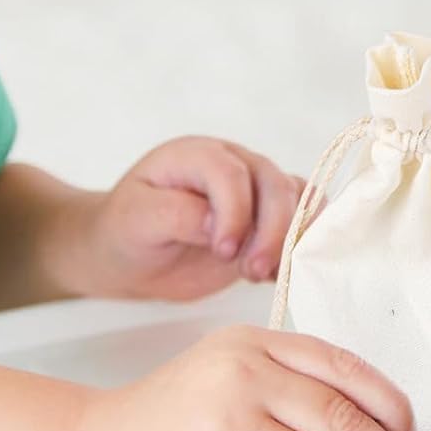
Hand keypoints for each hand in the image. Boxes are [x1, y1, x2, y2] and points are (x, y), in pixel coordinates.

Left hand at [73, 136, 307, 301]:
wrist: (131, 255)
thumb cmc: (127, 231)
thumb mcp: (137, 220)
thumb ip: (177, 214)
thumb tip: (219, 224)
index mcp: (196, 155)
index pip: (230, 172)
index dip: (235, 210)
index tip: (224, 250)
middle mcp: (233, 164)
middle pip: (274, 184)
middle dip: (272, 230)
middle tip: (252, 271)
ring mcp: (255, 191)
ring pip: (298, 200)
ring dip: (291, 238)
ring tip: (264, 275)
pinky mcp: (268, 220)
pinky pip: (303, 221)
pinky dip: (301, 246)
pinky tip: (278, 274)